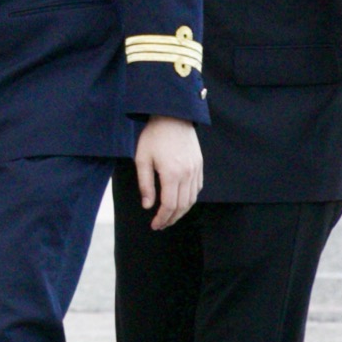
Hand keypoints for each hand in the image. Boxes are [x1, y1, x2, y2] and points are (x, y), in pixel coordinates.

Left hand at [134, 115, 203, 230]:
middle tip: (161, 225)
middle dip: (171, 219)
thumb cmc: (154, 136)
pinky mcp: (199, 165)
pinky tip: (181, 202)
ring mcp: (195, 170)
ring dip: (181, 212)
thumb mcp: (142, 159)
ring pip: (192, 199)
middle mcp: (187, 175)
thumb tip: (147, 206)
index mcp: (172, 174)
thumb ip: (145, 184)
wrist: (173, 116)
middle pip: (182, 206)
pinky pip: (197, 188)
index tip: (155, 225)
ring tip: (170, 217)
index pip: (169, 205)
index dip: (162, 218)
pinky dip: (190, 199)